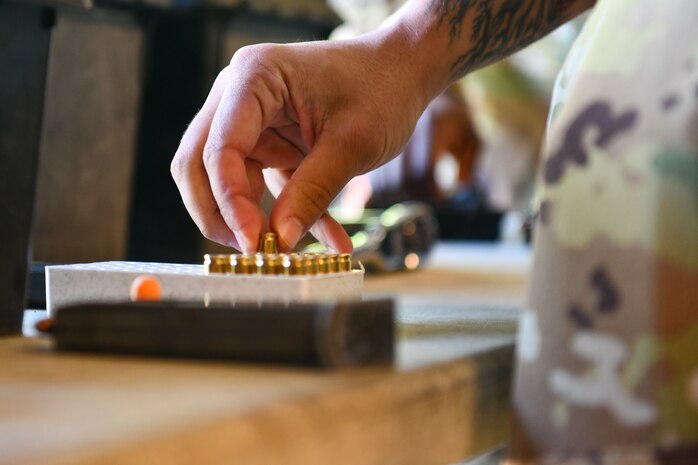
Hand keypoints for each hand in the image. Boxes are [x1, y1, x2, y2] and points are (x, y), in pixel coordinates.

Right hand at [170, 28, 433, 252]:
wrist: (403, 73)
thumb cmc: (382, 90)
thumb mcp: (352, 144)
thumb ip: (313, 192)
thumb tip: (280, 240)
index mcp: (254, 79)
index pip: (220, 148)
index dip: (229, 200)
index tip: (254, 242)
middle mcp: (239, 97)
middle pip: (200, 163)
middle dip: (219, 212)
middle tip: (249, 251)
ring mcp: (250, 121)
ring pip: (227, 181)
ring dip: (252, 219)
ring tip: (286, 251)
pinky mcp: (268, 143)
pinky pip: (264, 187)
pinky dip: (289, 214)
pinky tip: (331, 239)